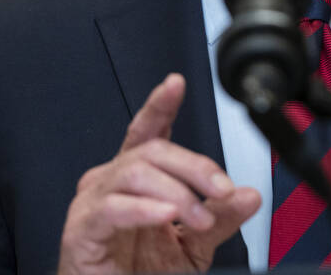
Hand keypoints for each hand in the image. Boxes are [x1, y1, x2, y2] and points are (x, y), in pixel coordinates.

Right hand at [58, 73, 260, 273]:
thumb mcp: (192, 246)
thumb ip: (220, 219)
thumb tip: (250, 195)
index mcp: (136, 180)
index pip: (149, 133)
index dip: (160, 106)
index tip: (176, 84)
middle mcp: (111, 183)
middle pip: (153, 150)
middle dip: (194, 166)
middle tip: (223, 190)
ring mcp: (93, 203)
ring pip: (135, 172)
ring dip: (177, 193)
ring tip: (199, 218)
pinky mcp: (80, 229)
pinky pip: (111, 207)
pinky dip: (143, 209)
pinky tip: (166, 214)